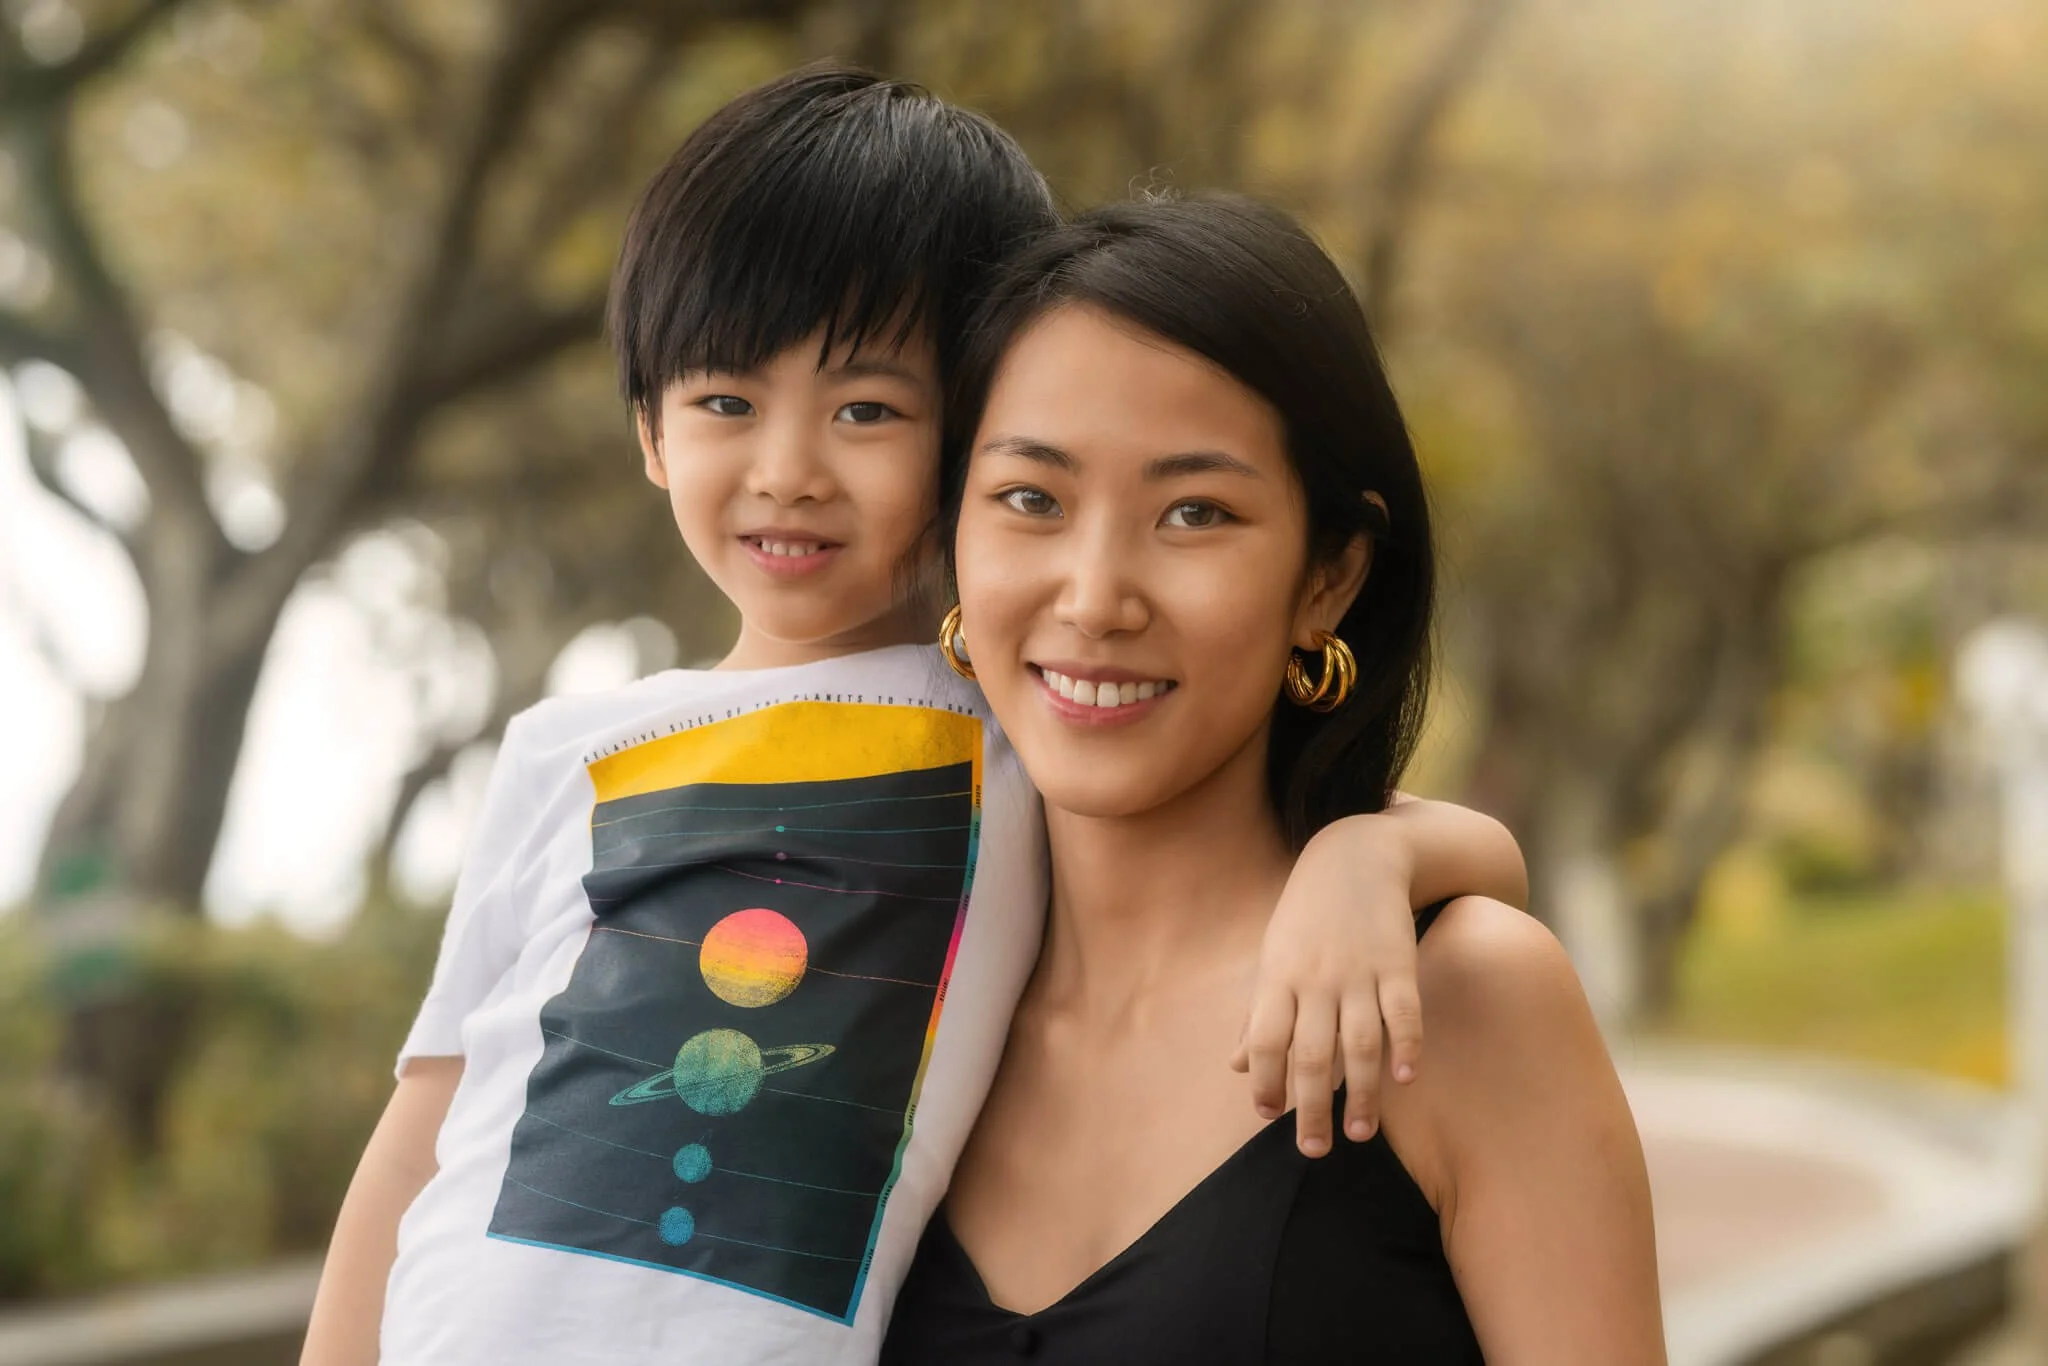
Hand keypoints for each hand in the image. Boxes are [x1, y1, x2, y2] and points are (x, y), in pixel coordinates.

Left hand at [1231, 819, 1423, 1156]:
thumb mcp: (1272, 956)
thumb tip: (1237, 1068)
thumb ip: (1257, 1014)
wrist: (1356, 854)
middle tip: (1314, 1150)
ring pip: (1358, 1044)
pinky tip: (1405, 1080)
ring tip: (1360, 1134)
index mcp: (1278, 977)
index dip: (1266, 1083)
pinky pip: (1403, 1012)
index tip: (1270, 1118)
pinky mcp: (1399, 963)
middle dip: (1310, 1108)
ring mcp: (1359, 971)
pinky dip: (1406, 1047)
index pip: (1265, 1041)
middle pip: (1310, 1055)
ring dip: (1359, 1094)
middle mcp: (1316, 979)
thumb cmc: (1307, 915)